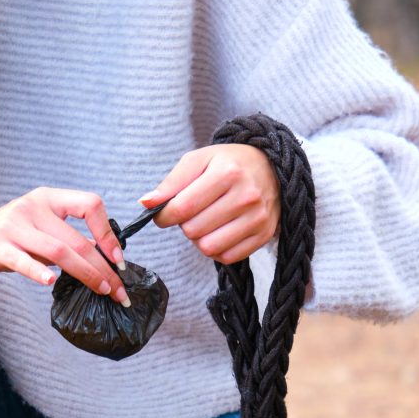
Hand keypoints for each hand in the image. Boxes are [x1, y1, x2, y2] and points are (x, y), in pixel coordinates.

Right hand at [0, 188, 128, 303]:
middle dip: (103, 267)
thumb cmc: (6, 239)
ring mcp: (13, 226)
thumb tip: (107, 254)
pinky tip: (51, 283)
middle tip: (119, 290)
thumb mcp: (40, 231)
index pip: (90, 203)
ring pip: (59, 251)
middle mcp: (32, 207)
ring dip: (85, 273)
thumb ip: (68, 239)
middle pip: (77, 238)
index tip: (119, 259)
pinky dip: (38, 272)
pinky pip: (22, 260)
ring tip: (101, 290)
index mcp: (48, 199)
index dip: (108, 231)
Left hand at [141, 144, 280, 264]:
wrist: (272, 168)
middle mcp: (246, 196)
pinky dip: (217, 248)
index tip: (164, 213)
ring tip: (206, 222)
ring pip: (208, 247)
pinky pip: (226, 257)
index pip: (182, 208)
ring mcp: (258, 218)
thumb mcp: (199, 160)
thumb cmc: (229, 164)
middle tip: (193, 212)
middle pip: (193, 230)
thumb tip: (146, 204)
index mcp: (227, 172)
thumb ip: (171, 182)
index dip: (164, 216)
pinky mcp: (264, 235)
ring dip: (199, 238)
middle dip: (185, 224)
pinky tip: (220, 231)